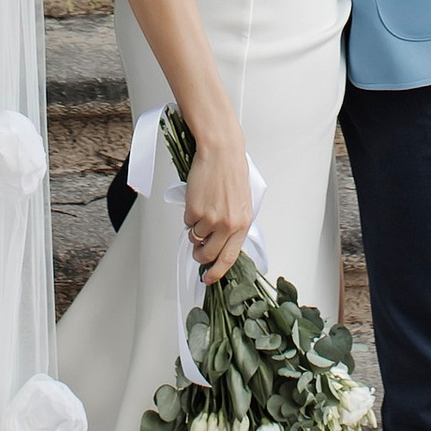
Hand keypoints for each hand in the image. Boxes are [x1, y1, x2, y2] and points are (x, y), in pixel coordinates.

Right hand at [181, 119, 253, 282]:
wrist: (221, 152)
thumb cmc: (231, 172)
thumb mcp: (242, 202)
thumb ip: (234, 224)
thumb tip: (222, 242)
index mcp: (243, 224)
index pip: (230, 258)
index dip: (218, 272)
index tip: (209, 278)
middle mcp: (228, 225)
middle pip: (209, 254)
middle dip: (200, 256)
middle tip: (198, 251)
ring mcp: (211, 219)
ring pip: (195, 238)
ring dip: (194, 232)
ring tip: (200, 214)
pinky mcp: (195, 210)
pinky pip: (187, 223)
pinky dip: (189, 216)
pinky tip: (197, 200)